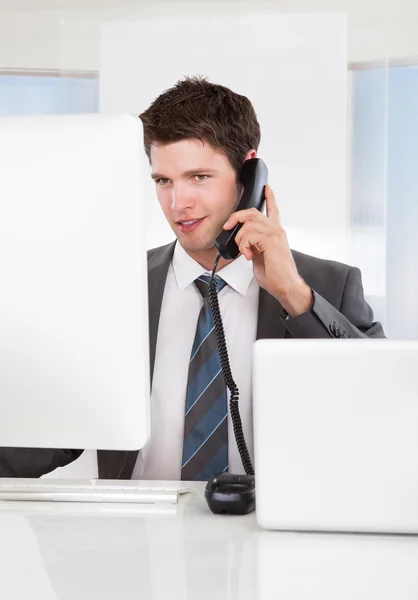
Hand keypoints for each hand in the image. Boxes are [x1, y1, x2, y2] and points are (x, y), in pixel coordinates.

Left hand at [223, 185, 312, 316]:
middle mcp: (277, 230)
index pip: (273, 210)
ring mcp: (275, 234)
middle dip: (236, 217)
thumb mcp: (260, 256)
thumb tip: (243, 243)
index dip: (270, 198)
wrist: (285, 285)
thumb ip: (254, 245)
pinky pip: (249, 234)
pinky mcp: (271, 240)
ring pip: (248, 224)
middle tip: (228, 227)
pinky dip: (244, 245)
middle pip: (253, 212)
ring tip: (243, 251)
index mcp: (275, 233)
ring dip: (239, 238)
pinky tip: (248, 255)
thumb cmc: (275, 275)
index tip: (267, 188)